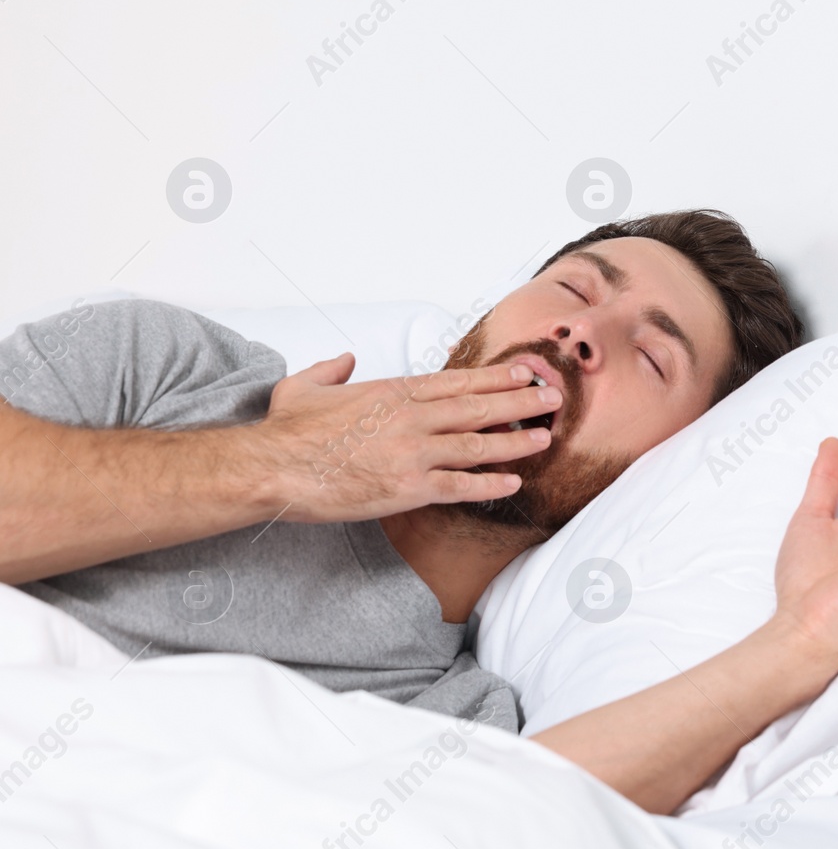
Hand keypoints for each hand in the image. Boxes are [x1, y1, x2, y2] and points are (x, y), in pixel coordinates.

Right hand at [251, 354, 561, 521]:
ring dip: (516, 441)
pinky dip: (489, 484)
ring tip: (545, 436)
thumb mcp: (306, 386)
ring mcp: (413, 453)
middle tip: (553, 398)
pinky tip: (513, 482)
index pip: (457, 382)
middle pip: (478, 407)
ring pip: (478, 444)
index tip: (524, 374)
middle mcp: (411, 419)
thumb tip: (345, 359)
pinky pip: (460, 486)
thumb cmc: (286, 431)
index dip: (495, 378)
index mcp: (393, 392)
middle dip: (521, 402)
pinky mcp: (408, 488)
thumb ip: (332, 369)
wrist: (272, 468)